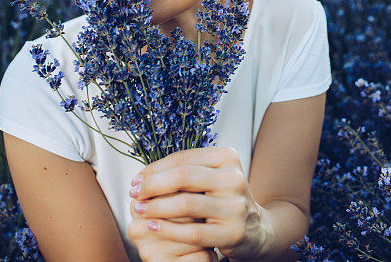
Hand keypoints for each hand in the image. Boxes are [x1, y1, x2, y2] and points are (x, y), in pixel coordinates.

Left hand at [128, 146, 272, 259]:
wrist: (255, 229)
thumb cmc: (223, 200)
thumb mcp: (209, 178)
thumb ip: (182, 173)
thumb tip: (142, 178)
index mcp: (228, 158)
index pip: (183, 159)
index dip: (155, 168)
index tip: (137, 179)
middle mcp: (235, 178)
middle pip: (184, 177)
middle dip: (153, 185)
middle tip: (134, 193)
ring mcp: (236, 206)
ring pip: (187, 204)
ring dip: (156, 208)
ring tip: (139, 210)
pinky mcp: (233, 232)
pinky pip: (193, 232)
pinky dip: (168, 229)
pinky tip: (153, 227)